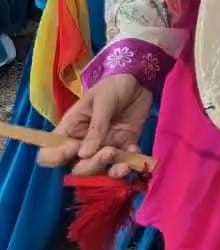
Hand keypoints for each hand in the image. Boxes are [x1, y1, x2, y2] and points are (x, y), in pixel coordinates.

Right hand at [37, 74, 153, 177]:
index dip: (58, 158)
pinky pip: (123, 163)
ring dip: (110, 170)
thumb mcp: (102, 101)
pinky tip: (135, 153)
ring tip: (123, 163)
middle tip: (109, 152)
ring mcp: (104, 146)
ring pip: (100, 170)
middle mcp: (84, 143)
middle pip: (77, 168)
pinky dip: (129, 163)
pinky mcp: (123, 147)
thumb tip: (84, 154)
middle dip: (91, 167)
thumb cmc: (113, 85)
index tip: (74, 149)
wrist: (139, 79)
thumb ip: (96, 127)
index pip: (51, 153)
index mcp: (71, 130)